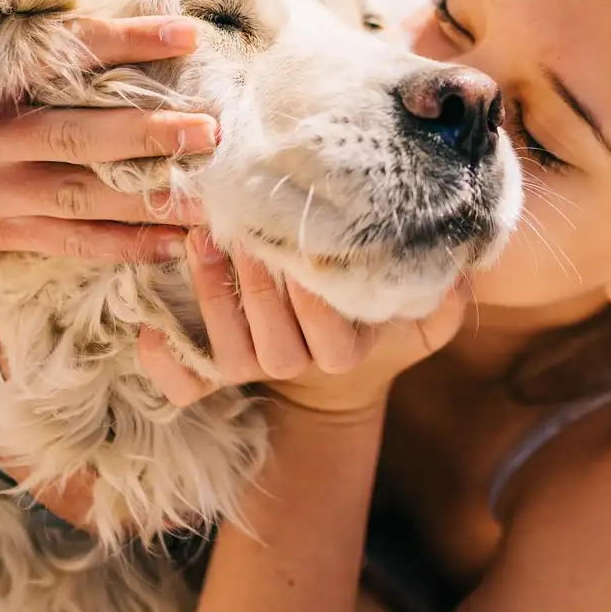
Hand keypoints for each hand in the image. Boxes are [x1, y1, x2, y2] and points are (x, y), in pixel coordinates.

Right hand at [0, 16, 215, 262]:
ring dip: (152, 199)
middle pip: (79, 135)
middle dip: (149, 135)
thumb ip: (49, 63)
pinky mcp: (3, 232)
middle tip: (211, 131)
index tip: (188, 34)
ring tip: (211, 199)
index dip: (127, 41)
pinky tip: (177, 242)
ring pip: (84, 196)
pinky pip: (75, 242)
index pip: (64, 52)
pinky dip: (129, 245)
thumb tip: (136, 32)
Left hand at [138, 228, 464, 412]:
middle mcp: (299, 364)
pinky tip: (149, 332)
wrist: (334, 372)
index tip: (300, 247)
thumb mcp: (421, 318)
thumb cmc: (374, 323)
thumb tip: (461, 264)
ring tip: (201, 240)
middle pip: (273, 340)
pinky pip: (189, 385)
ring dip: (212, 298)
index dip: (311, 297)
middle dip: (254, 285)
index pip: (330, 333)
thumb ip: (444, 298)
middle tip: (239, 225)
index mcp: (344, 350)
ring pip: (231, 351)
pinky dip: (167, 366)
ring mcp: (257, 371)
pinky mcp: (220, 373)